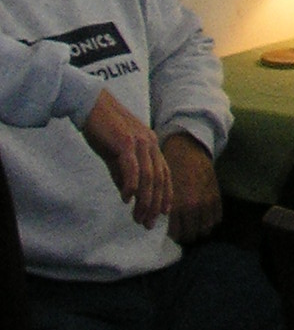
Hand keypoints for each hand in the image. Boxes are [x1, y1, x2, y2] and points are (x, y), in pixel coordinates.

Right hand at [80, 89, 173, 226]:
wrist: (91, 106)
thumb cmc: (103, 130)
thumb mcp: (117, 154)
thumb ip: (124, 173)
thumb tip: (129, 195)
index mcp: (151, 145)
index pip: (164, 174)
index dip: (165, 195)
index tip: (162, 214)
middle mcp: (150, 143)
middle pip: (158, 179)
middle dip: (154, 204)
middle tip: (146, 223)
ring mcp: (139, 141)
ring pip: (148, 176)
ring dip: (144, 200)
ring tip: (137, 217)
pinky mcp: (125, 141)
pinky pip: (132, 166)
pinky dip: (131, 184)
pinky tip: (127, 198)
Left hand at [162, 129, 222, 242]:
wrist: (187, 150)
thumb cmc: (169, 169)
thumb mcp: (161, 190)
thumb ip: (161, 208)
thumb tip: (155, 225)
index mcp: (175, 205)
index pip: (175, 234)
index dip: (172, 236)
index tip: (171, 233)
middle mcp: (191, 207)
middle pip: (190, 235)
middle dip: (185, 236)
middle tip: (181, 231)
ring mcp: (206, 202)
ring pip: (205, 230)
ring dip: (198, 230)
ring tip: (193, 226)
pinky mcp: (216, 196)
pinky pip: (216, 218)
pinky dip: (210, 221)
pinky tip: (204, 217)